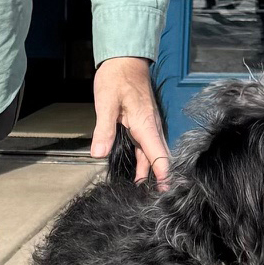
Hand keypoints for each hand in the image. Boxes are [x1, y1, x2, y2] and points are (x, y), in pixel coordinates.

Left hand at [91, 55, 169, 188]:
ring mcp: (148, 128)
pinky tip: (134, 174)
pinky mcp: (143, 127)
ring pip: (151, 157)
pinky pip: (145, 149)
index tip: (164, 197)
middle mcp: (151, 130)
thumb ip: (104, 129)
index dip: (164, 178)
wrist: (124, 60)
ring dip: (148, 174)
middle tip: (148, 203)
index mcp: (146, 126)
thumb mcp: (106, 103)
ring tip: (140, 195)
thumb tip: (99, 154)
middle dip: (157, 182)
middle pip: (158, 161)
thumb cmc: (117, 78)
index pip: (161, 158)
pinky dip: (143, 163)